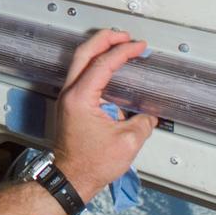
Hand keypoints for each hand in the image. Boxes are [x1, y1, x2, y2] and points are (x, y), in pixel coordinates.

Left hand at [53, 30, 156, 202]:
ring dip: (99, 49)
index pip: (102, 63)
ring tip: (118, 45)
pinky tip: (109, 67)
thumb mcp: (128, 143)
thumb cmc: (91, 164)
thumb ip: (142, 122)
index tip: (139, 46)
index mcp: (81, 98)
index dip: (123, 51)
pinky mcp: (70, 105)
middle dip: (105, 39)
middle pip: (83, 53)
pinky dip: (95, 64)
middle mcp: (70, 94)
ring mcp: (67, 98)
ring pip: (79, 61)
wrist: (71, 179)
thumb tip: (148, 115)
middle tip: (125, 35)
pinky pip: (81, 74)